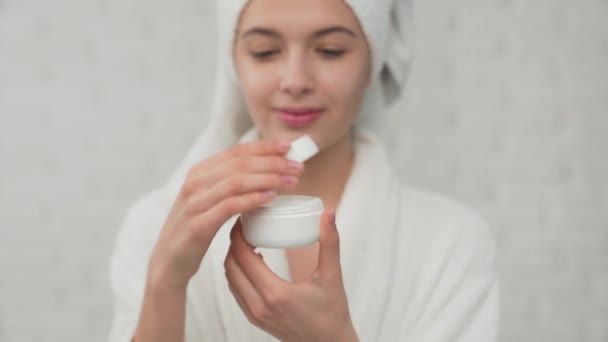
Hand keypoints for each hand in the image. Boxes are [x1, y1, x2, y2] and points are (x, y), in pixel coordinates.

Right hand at [147, 139, 303, 289]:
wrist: (169, 261)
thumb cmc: (196, 228)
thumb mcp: (210, 199)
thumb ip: (230, 184)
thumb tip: (267, 171)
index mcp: (200, 172)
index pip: (237, 151)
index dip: (265, 147)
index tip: (289, 148)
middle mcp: (195, 182)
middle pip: (240, 164)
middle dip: (273, 163)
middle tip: (297, 168)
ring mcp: (195, 203)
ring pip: (236, 181)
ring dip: (268, 179)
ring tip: (290, 182)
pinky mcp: (198, 225)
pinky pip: (229, 206)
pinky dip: (252, 199)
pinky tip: (270, 199)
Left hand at [224, 210, 358, 341]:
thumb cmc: (333, 315)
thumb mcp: (332, 276)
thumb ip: (330, 243)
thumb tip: (329, 214)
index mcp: (274, 293)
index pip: (242, 256)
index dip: (238, 234)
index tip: (245, 218)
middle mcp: (259, 305)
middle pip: (230, 266)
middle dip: (233, 243)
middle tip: (245, 226)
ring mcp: (254, 315)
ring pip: (231, 280)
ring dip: (234, 258)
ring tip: (249, 240)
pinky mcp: (255, 319)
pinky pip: (237, 291)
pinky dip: (238, 273)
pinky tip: (255, 262)